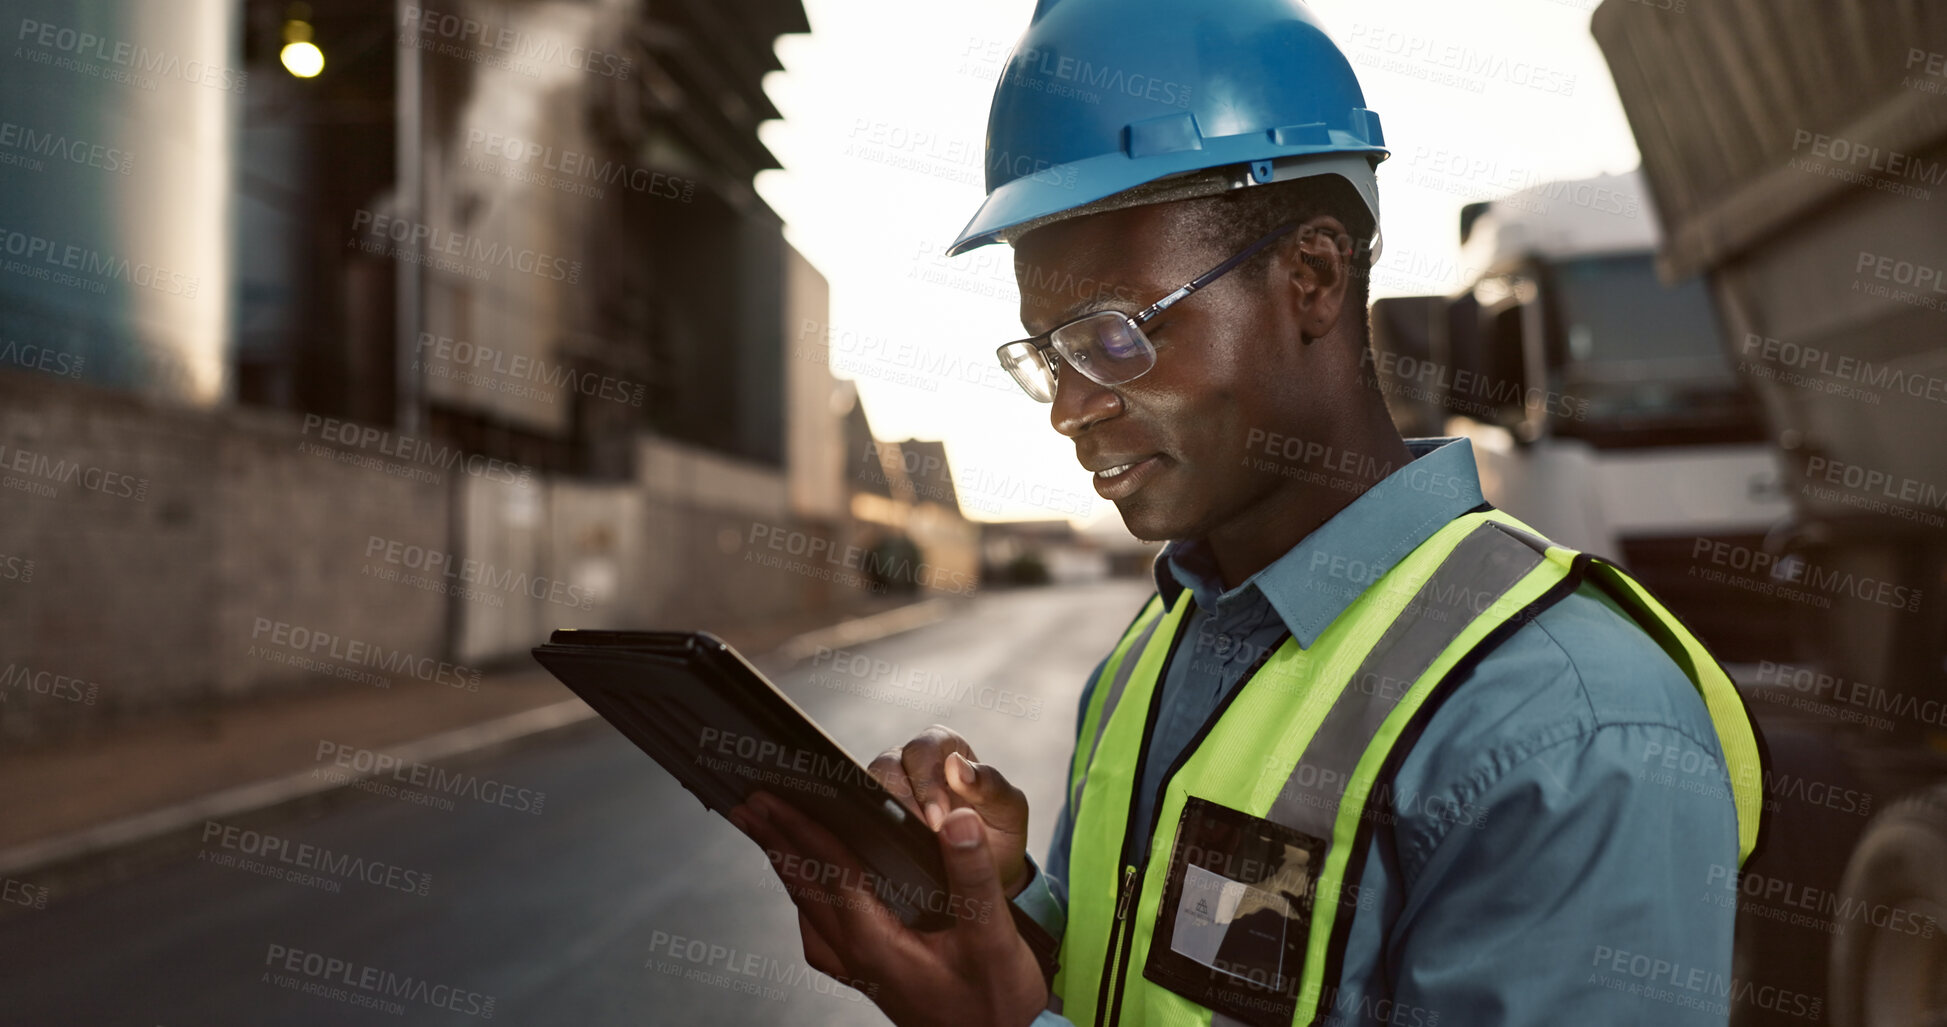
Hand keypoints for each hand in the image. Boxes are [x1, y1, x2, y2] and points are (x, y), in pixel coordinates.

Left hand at [729, 791, 1047, 1026]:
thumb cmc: (997, 1002)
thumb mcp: (994, 937)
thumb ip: (972, 876)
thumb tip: (956, 820)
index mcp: (878, 942)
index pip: (829, 872)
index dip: (800, 828)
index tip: (771, 798)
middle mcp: (858, 958)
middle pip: (805, 888)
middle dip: (776, 842)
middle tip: (750, 806)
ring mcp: (860, 971)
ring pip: (808, 911)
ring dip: (787, 869)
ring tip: (771, 837)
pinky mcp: (872, 978)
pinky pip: (822, 935)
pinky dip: (809, 904)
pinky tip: (812, 896)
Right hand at [868, 726, 1031, 896]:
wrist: (989, 873)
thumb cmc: (1000, 831)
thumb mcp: (1009, 810)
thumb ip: (990, 785)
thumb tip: (957, 767)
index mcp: (948, 751)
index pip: (924, 747)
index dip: (926, 780)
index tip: (938, 820)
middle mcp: (914, 765)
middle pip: (888, 763)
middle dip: (903, 800)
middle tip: (922, 834)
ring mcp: (893, 791)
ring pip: (870, 788)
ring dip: (887, 814)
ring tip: (908, 844)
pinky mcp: (880, 819)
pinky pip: (865, 816)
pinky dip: (874, 830)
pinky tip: (892, 850)